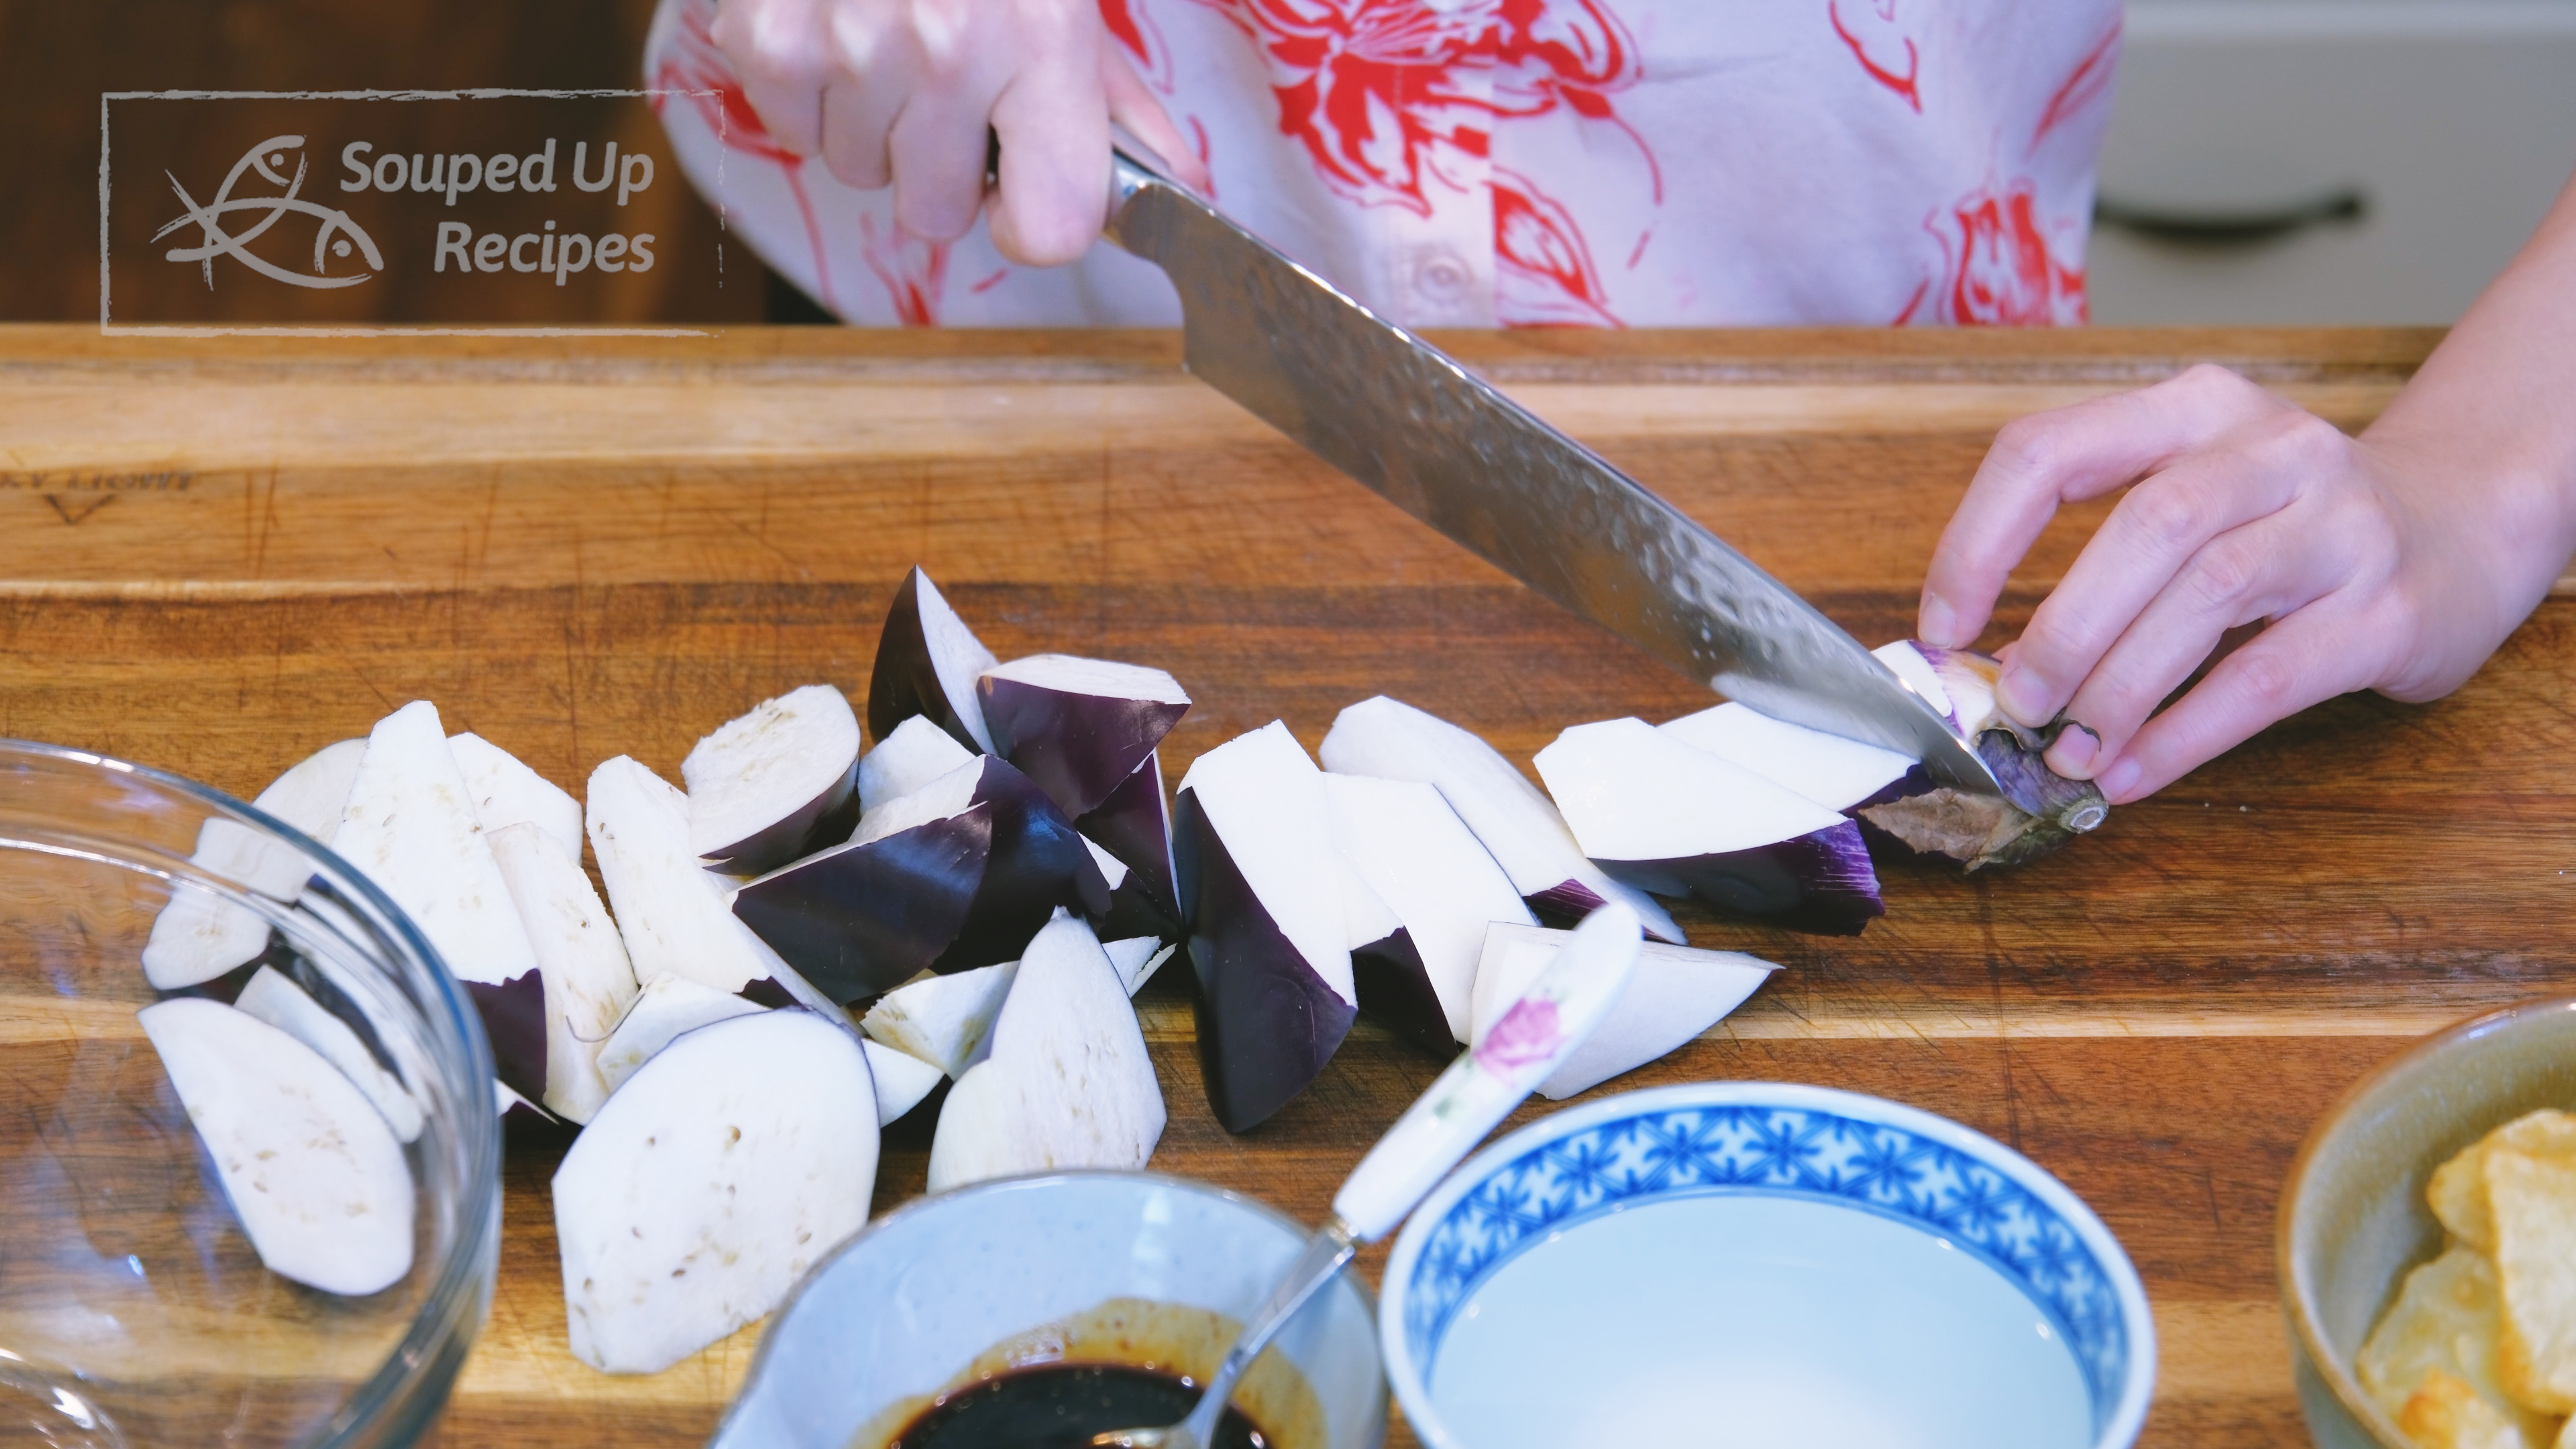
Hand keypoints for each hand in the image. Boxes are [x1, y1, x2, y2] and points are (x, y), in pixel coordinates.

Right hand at [712, 0, 1206, 265]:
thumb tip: (1172, 184)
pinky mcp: (765, 39)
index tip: (1024, 186)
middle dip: (940, 165)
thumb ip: (1110, 94)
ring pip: (859, 171)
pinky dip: (809, 89)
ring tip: (885, 33)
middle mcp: (943, 51)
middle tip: (944, 83)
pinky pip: (792, 129)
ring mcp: (845, 47)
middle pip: (935, 213)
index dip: (1036, 222)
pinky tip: (834, 22)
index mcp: (1038, 39)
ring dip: (872, 122)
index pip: (1050, 227)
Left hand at [1916, 363, 2564, 802]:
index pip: (2050, 449)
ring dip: (2119, 686)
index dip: (1978, 542)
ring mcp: (2340, 524)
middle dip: (2064, 626)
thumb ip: (2101, 549)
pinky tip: (2133, 773)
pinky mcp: (2386, 610)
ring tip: (2070, 748)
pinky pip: (2266, 678)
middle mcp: (2272, 448)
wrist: (2463, 530)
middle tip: (2018, 701)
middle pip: (2144, 524)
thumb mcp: (2196, 493)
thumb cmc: (2289, 525)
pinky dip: (2184, 733)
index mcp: (2195, 408)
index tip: (1943, 627)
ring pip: (2208, 595)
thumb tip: (1987, 658)